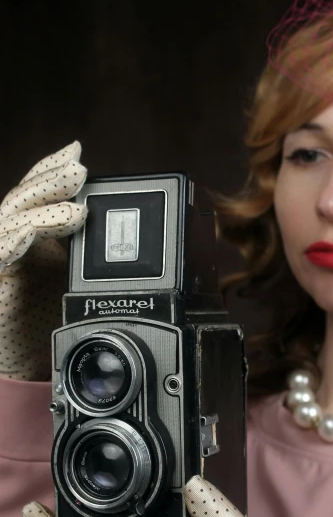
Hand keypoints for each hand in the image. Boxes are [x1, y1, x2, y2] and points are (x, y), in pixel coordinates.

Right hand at [0, 142, 86, 379]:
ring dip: (39, 208)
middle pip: (24, 200)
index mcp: (36, 238)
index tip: (76, 154)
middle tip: (78, 166)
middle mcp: (14, 243)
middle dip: (50, 180)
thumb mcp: (79, 286)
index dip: (53, 173)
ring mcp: (1, 262)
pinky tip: (26, 235)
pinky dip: (9, 244)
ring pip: (9, 223)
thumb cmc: (48, 321)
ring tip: (70, 199)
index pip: (40, 195)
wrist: (22, 362)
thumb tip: (135, 241)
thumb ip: (95, 262)